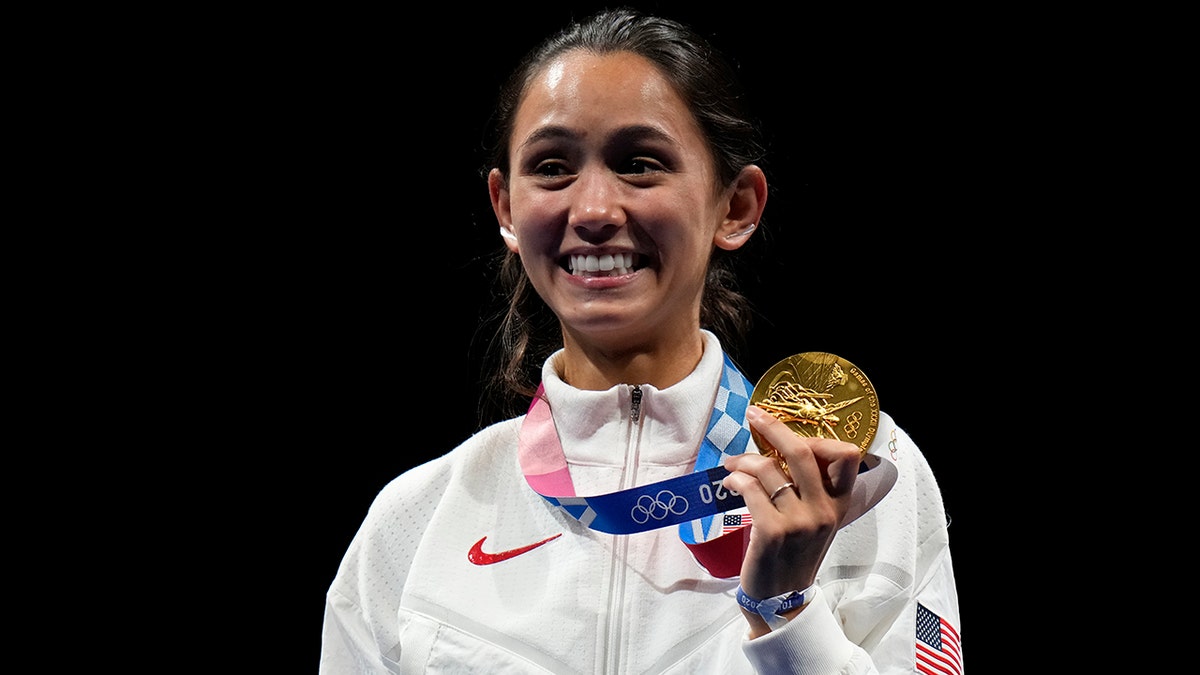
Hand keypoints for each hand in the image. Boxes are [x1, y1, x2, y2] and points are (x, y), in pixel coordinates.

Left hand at [722, 405, 861, 632]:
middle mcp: (824, 510)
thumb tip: (779, 447)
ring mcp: (800, 521)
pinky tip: (730, 482)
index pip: (848, 455)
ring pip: (768, 469)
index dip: (820, 437)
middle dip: (773, 427)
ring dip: (743, 459)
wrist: (782, 600)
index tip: (792, 431)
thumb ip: (809, 489)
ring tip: (732, 463)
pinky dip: (735, 478)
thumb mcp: (815, 521)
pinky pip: (750, 489)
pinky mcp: (773, 531)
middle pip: (802, 451)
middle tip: (754, 415)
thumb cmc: (794, 554)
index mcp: (839, 504)